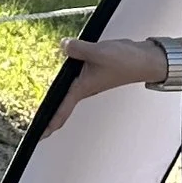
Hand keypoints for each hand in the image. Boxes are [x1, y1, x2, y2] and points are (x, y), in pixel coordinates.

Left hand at [49, 33, 165, 133]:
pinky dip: (65, 82)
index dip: (50, 124)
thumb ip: (78, 49)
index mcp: (83, 88)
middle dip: (50, 117)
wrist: (144, 59)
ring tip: (43, 109)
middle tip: (37, 128)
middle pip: (63, 106)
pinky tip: (60, 78)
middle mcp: (85, 87)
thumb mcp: (99, 53)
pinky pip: (74, 78)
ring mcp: (89, 81)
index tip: (39, 136)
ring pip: (68, 93)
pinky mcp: (92, 71)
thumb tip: (63, 46)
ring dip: (57, 101)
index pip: (62, 110)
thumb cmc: (125, 62)